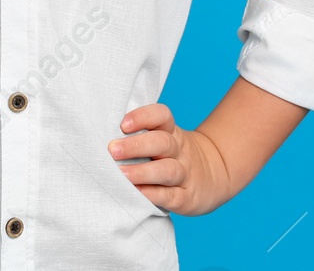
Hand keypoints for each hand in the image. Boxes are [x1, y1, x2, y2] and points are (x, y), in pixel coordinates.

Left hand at [108, 103, 232, 216]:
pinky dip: (153, 194)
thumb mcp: (164, 139)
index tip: (122, 124)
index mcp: (171, 132)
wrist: (214, 175)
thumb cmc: (172, 156)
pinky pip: (170, 195)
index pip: (162, 116)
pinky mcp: (186, 197)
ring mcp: (185, 174)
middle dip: (136, 145)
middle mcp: (179, 150)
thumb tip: (99, 138)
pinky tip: (137, 193)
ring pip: (167, 170)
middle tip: (112, 149)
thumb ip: (139, 136)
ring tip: (121, 174)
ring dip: (142, 172)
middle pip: (162, 142)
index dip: (143, 117)